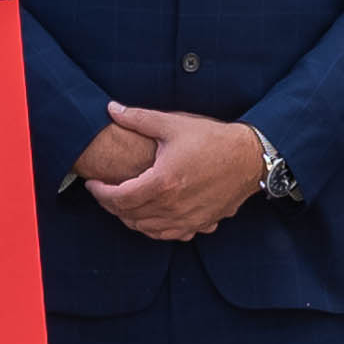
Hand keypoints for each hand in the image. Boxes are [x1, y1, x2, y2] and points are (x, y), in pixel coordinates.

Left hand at [82, 104, 265, 242]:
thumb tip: (111, 109)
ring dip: (129, 218)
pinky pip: (167, 235)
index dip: (100, 193)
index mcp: (162, 182)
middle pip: (129, 216)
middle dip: (110, 205)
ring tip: (122, 203)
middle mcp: (173, 207)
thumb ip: (139, 119)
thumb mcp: (174, 124)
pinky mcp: (199, 224)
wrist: (250, 158)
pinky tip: (149, 215)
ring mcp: (187, 220)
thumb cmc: (213, 139)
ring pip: (146, 229)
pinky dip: (152, 228)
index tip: (93, 184)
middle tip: (104, 192)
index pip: (119, 198)